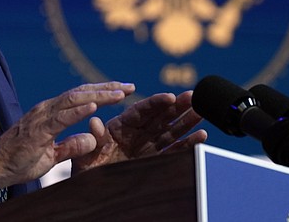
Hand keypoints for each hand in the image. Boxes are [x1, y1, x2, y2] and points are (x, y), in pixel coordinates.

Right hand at [0, 82, 135, 188]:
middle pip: (81, 92)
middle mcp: (47, 108)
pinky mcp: (37, 129)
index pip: (81, 97)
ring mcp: (41, 116)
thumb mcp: (53, 156)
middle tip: (130, 86)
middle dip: (107, 88)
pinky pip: (61, 117)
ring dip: (99, 95)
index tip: (124, 91)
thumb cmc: (20, 160)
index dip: (103, 92)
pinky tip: (95, 106)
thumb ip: (72, 146)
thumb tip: (92, 140)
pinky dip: (78, 110)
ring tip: (120, 93)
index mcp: (51, 112)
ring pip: (74, 99)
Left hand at [72, 90, 206, 172]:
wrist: (93, 191)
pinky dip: (188, 144)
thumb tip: (94, 122)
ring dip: (187, 121)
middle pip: (159, 117)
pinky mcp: (156, 161)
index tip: (170, 97)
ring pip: (171, 131)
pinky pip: (174, 151)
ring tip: (202, 111)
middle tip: (193, 96)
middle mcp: (137, 134)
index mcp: (120, 126)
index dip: (155, 103)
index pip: (140, 111)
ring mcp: (148, 147)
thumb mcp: (85, 155)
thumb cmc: (87, 170)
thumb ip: (94, 140)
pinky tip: (201, 135)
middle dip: (176, 106)